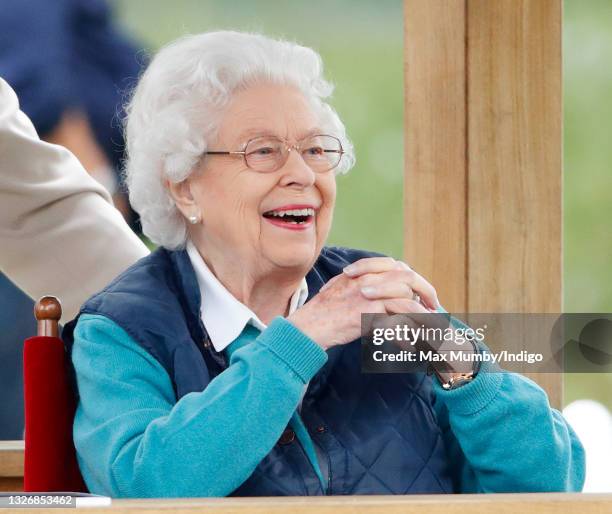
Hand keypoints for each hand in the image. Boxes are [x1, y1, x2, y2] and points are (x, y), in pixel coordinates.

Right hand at [287, 257, 440, 349]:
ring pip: (406, 299)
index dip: (413, 279)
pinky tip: (409, 345)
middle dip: (425, 292)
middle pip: (407, 277)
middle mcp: (367, 278)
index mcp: (362, 271)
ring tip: (428, 329)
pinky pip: (396, 322)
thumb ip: (361, 283)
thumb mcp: (341, 287)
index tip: (422, 293)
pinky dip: (406, 334)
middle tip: (433, 308)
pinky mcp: (368, 313)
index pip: (396, 266)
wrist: (309, 326)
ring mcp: (368, 295)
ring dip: (421, 315)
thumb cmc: (323, 312)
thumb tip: (386, 292)